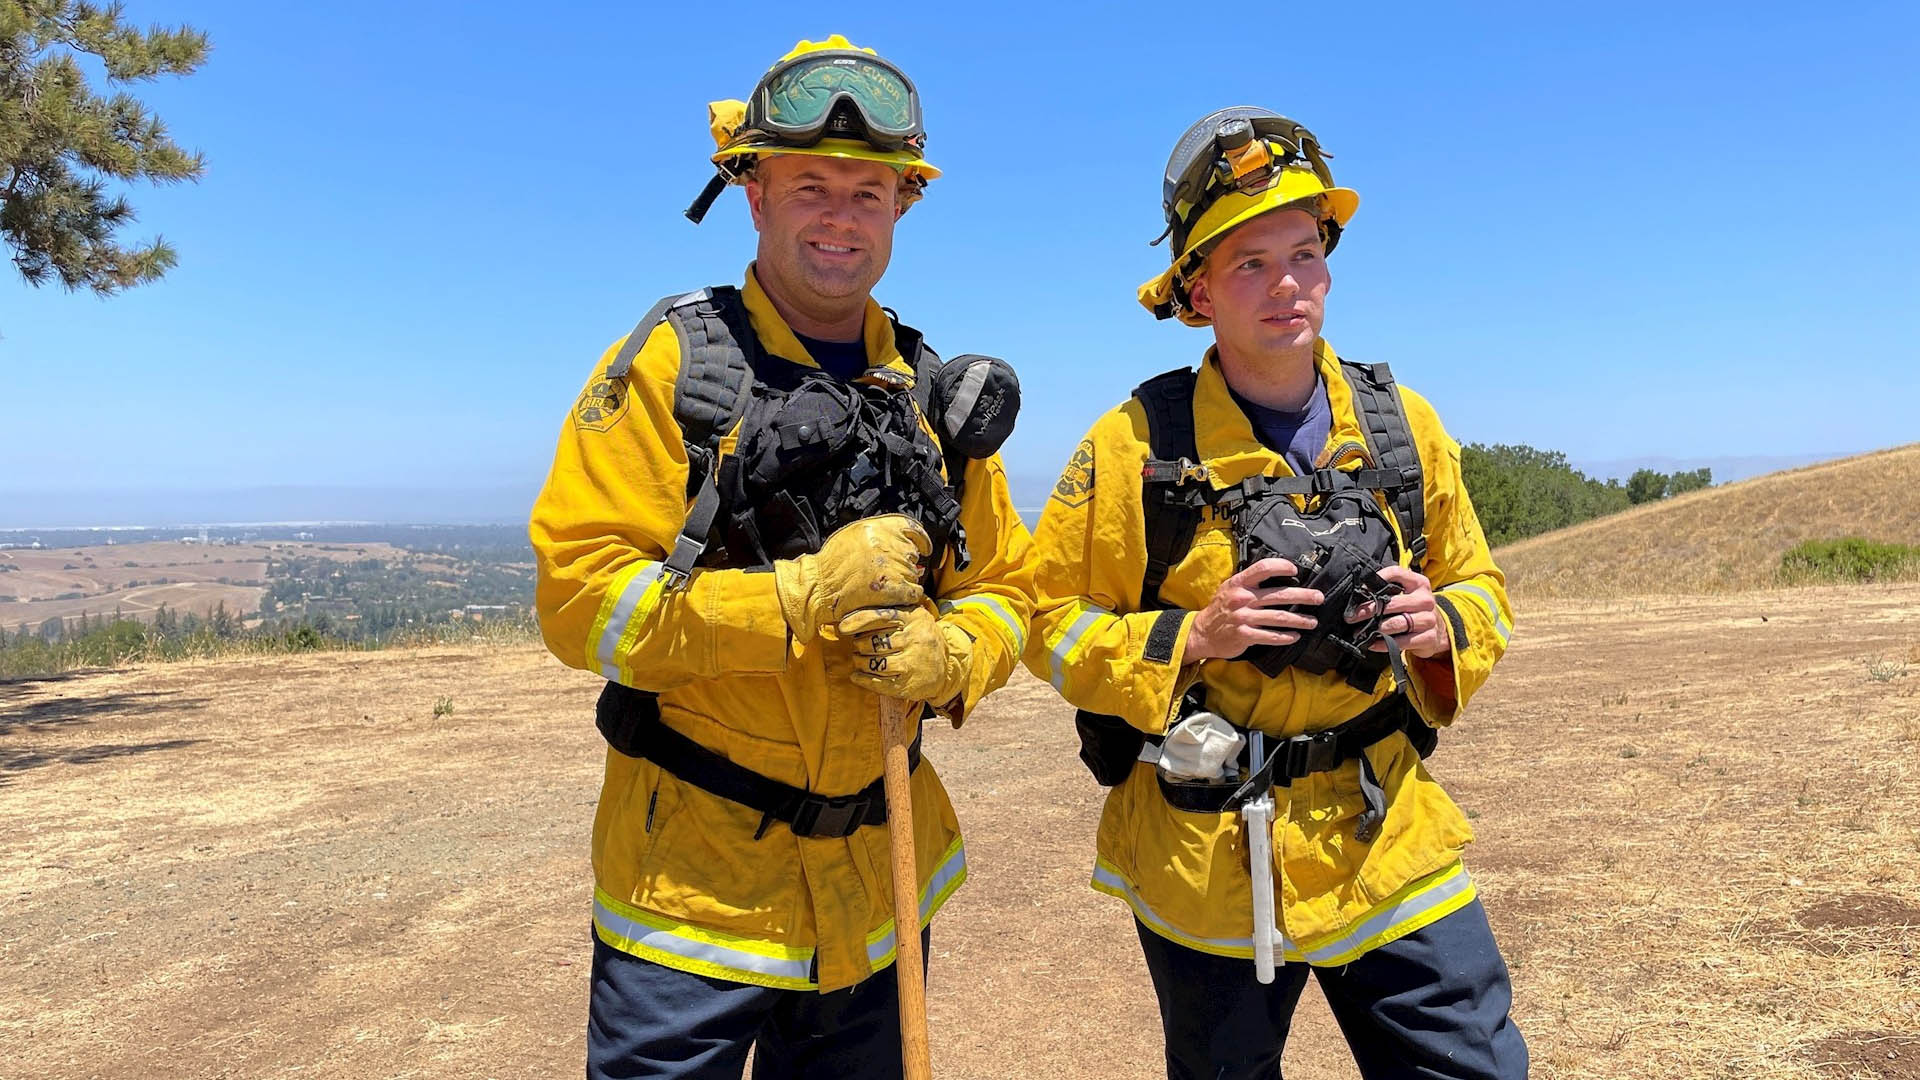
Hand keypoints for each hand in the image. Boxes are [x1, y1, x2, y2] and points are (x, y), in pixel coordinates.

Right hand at [773, 515, 930, 642]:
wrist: (819, 587)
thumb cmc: (832, 564)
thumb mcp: (855, 535)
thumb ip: (881, 535)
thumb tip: (908, 542)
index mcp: (877, 527)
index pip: (912, 527)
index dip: (921, 538)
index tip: (923, 546)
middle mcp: (886, 544)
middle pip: (912, 552)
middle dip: (904, 562)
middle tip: (888, 571)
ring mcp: (892, 566)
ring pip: (914, 573)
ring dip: (904, 579)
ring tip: (883, 583)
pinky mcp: (894, 588)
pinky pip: (914, 591)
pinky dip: (907, 595)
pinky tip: (893, 595)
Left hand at [838, 605, 971, 707]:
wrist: (946, 665)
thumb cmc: (919, 637)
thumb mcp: (912, 617)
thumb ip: (888, 612)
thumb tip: (850, 615)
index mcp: (915, 617)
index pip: (881, 616)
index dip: (858, 621)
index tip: (842, 627)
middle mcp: (916, 639)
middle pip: (875, 641)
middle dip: (859, 644)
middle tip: (857, 646)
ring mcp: (914, 663)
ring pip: (875, 662)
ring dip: (860, 661)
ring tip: (859, 659)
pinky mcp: (909, 684)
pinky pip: (879, 683)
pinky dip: (863, 679)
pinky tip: (857, 676)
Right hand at [1181, 557, 1324, 663]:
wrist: (1202, 633)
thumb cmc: (1220, 609)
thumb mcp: (1229, 588)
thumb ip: (1248, 581)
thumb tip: (1275, 573)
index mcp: (1239, 583)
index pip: (1263, 568)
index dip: (1281, 567)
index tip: (1295, 571)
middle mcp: (1242, 599)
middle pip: (1279, 595)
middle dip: (1303, 596)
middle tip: (1318, 598)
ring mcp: (1243, 618)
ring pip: (1279, 618)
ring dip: (1300, 620)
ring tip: (1312, 621)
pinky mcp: (1245, 635)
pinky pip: (1271, 636)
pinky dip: (1285, 637)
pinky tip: (1295, 636)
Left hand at [1347, 565, 1450, 659]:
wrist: (1438, 630)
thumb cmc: (1414, 609)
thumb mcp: (1407, 594)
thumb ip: (1389, 589)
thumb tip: (1361, 592)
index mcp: (1419, 583)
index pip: (1396, 573)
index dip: (1377, 579)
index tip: (1360, 589)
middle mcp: (1425, 600)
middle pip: (1392, 603)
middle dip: (1368, 610)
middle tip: (1351, 616)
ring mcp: (1428, 619)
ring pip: (1396, 623)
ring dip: (1374, 629)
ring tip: (1359, 632)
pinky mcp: (1428, 637)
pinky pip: (1402, 642)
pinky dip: (1384, 644)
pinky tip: (1372, 643)